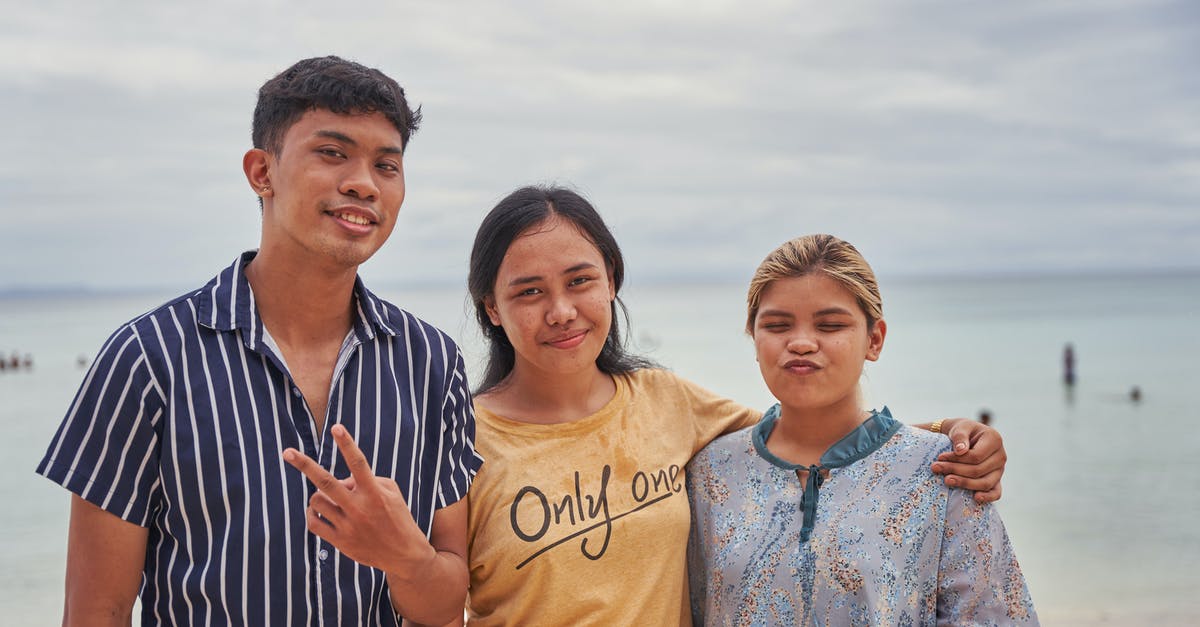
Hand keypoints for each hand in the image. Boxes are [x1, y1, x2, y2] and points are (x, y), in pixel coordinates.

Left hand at [283, 425, 435, 576]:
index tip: (336, 427)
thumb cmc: (398, 517)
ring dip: (318, 494)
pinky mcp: (340, 542)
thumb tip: (341, 480)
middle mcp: (359, 508)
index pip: (358, 463)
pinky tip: (318, 510)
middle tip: (287, 452)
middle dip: (305, 465)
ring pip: (316, 501)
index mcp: (375, 493)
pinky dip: (312, 513)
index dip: (347, 444)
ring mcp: (348, 526)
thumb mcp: (392, 492)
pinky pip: (314, 523)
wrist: (404, 555)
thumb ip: (368, 479)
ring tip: (329, 497)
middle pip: (326, 482)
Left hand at [929, 418, 1005, 502]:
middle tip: (936, 468)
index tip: (940, 457)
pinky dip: (987, 497)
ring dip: (965, 484)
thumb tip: (960, 451)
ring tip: (946, 480)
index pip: (976, 456)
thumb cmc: (962, 431)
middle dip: (955, 471)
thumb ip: (960, 436)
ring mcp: (1000, 470)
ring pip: (985, 483)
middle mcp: (1001, 456)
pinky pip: (996, 492)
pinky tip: (975, 498)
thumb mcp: (960, 427)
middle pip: (978, 470)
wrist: (965, 436)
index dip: (957, 459)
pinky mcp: (997, 480)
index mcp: (995, 440)